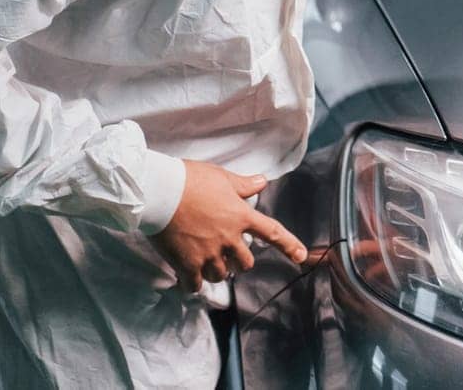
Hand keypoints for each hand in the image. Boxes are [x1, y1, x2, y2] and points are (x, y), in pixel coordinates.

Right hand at [151, 160, 307, 291]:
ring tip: (204, 259)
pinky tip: (187, 275)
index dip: (289, 245)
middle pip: (246, 263)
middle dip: (238, 260)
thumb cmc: (189, 180)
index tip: (302, 257)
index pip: (272, 233)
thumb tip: (262, 182)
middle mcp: (229, 238)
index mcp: (240, 216)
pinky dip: (192, 283)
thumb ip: (243, 185)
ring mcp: (209, 254)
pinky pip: (196, 285)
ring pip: (222, 275)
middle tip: (225, 252)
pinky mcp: (187, 265)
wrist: (160, 192)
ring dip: (216, 270)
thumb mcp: (221, 177)